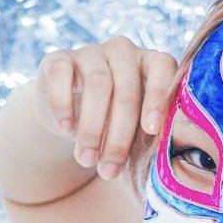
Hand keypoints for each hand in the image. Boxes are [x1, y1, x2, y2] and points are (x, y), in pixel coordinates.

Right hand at [32, 35, 178, 178]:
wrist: (70, 117)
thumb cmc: (114, 126)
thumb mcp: (135, 131)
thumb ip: (149, 137)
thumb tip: (157, 166)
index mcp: (150, 64)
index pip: (163, 67)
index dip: (158, 97)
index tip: (151, 130)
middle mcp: (124, 52)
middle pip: (127, 91)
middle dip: (119, 137)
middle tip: (108, 170)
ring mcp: (92, 52)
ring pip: (98, 85)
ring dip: (92, 129)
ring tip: (86, 159)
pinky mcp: (59, 58)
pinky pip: (62, 75)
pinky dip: (63, 105)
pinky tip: (65, 129)